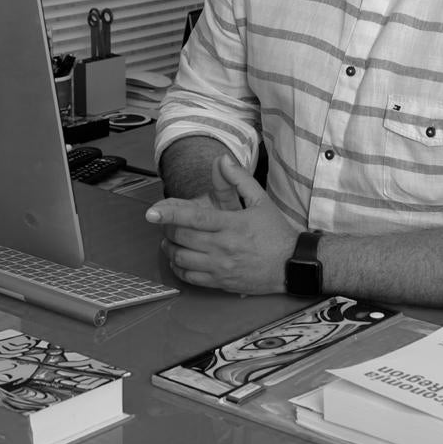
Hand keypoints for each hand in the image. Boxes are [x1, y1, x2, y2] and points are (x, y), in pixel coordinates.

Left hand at [145, 155, 298, 294]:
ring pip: (181, 258)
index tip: (152, 211)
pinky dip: (178, 267)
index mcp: (232, 224)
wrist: (291, 265)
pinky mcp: (219, 282)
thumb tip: (223, 160)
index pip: (195, 217)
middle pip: (182, 237)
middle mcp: (223, 247)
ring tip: (171, 239)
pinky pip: (189, 277)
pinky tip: (180, 259)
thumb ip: (239, 180)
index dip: (170, 213)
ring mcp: (220, 267)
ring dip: (170, 248)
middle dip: (168, 228)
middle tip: (167, 222)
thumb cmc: (275, 232)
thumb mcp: (261, 200)